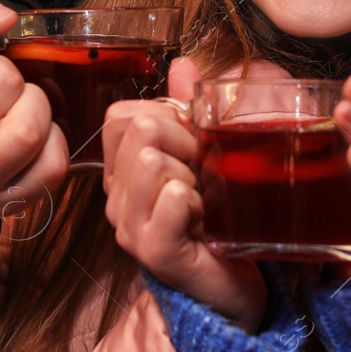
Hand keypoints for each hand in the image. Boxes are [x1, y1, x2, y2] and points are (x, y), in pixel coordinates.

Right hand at [102, 71, 265, 330]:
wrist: (233, 287)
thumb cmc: (218, 222)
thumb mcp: (203, 156)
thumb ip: (189, 110)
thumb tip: (181, 64)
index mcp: (123, 173)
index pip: (122, 116)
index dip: (167, 120)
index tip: (193, 150)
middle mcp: (117, 199)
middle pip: (139, 131)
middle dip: (185, 144)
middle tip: (206, 179)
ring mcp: (131, 228)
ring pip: (153, 160)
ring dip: (194, 174)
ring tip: (206, 203)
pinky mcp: (155, 251)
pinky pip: (171, 198)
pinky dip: (197, 200)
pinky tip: (207, 222)